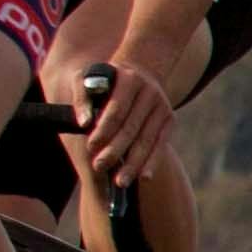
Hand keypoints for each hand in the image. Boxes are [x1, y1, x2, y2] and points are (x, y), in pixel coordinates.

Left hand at [81, 30, 191, 180]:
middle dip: (115, 150)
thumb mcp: (87, 77)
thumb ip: (81, 97)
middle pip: (131, 128)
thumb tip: (83, 122)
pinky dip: (153, 161)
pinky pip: (161, 144)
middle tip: (99, 166)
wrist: (139, 71)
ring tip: (120, 181)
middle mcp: (150, 92)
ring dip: (133, 163)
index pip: (116, 109)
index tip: (90, 146)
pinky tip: (145, 177)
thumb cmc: (106, 79)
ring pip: (147, 140)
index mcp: (129, 79)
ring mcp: (162, 106)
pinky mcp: (169, 119)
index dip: (103, 129)